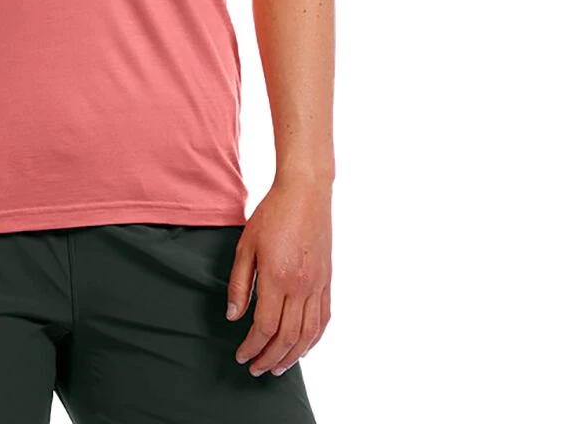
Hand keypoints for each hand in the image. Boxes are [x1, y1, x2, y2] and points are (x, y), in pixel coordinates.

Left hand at [226, 173, 331, 376]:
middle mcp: (301, 286)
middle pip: (287, 337)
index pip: (265, 326)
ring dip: (292, 356)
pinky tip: (302, 348)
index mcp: (277, 277)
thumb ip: (240, 283)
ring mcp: (318, 285)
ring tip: (277, 367)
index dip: (252, 346)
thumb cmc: (271, 215)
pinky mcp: (327, 281)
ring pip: (308, 334)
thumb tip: (234, 316)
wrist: (306, 193)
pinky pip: (324, 320)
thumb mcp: (246, 245)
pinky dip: (313, 340)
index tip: (241, 355)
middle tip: (255, 368)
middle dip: (269, 358)